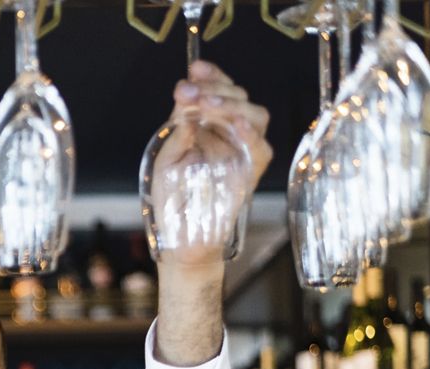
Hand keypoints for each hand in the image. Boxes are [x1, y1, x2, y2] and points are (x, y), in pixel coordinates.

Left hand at [150, 60, 275, 270]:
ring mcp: (245, 150)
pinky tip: (234, 123)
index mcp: (209, 125)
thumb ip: (179, 127)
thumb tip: (185, 96)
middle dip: (214, 87)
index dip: (210, 76)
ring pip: (254, 114)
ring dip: (232, 104)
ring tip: (208, 104)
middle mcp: (230, 133)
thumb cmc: (173, 198)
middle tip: (189, 91)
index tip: (194, 70)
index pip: (218, 90)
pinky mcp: (252, 170)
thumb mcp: (168, 156)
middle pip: (238, 96)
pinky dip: (249, 132)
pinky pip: (261, 147)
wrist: (182, 236)